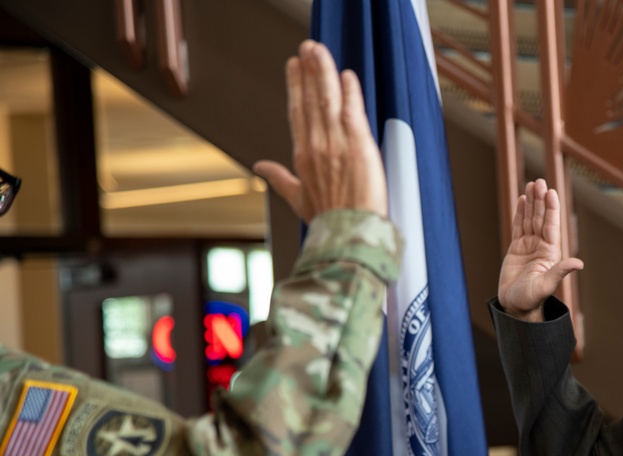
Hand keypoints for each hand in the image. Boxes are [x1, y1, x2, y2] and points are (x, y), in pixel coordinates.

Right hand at [253, 40, 387, 220]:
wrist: (348, 235)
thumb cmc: (329, 221)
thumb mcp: (297, 199)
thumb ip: (280, 179)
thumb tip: (261, 168)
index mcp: (303, 157)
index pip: (298, 113)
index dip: (296, 87)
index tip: (295, 67)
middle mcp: (317, 146)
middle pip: (310, 100)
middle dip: (308, 71)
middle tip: (307, 48)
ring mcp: (336, 144)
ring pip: (327, 99)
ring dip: (323, 72)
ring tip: (319, 51)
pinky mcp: (358, 146)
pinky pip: (352, 111)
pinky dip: (350, 92)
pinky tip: (347, 76)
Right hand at [497, 179, 582, 320]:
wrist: (516, 307)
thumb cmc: (531, 300)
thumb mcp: (546, 285)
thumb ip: (560, 272)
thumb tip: (578, 264)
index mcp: (550, 253)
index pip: (551, 225)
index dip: (551, 208)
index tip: (550, 192)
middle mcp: (541, 246)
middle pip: (540, 218)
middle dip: (540, 200)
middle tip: (539, 181)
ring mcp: (528, 246)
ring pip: (530, 219)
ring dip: (531, 202)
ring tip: (531, 184)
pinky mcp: (516, 249)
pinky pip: (519, 227)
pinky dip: (520, 213)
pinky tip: (522, 200)